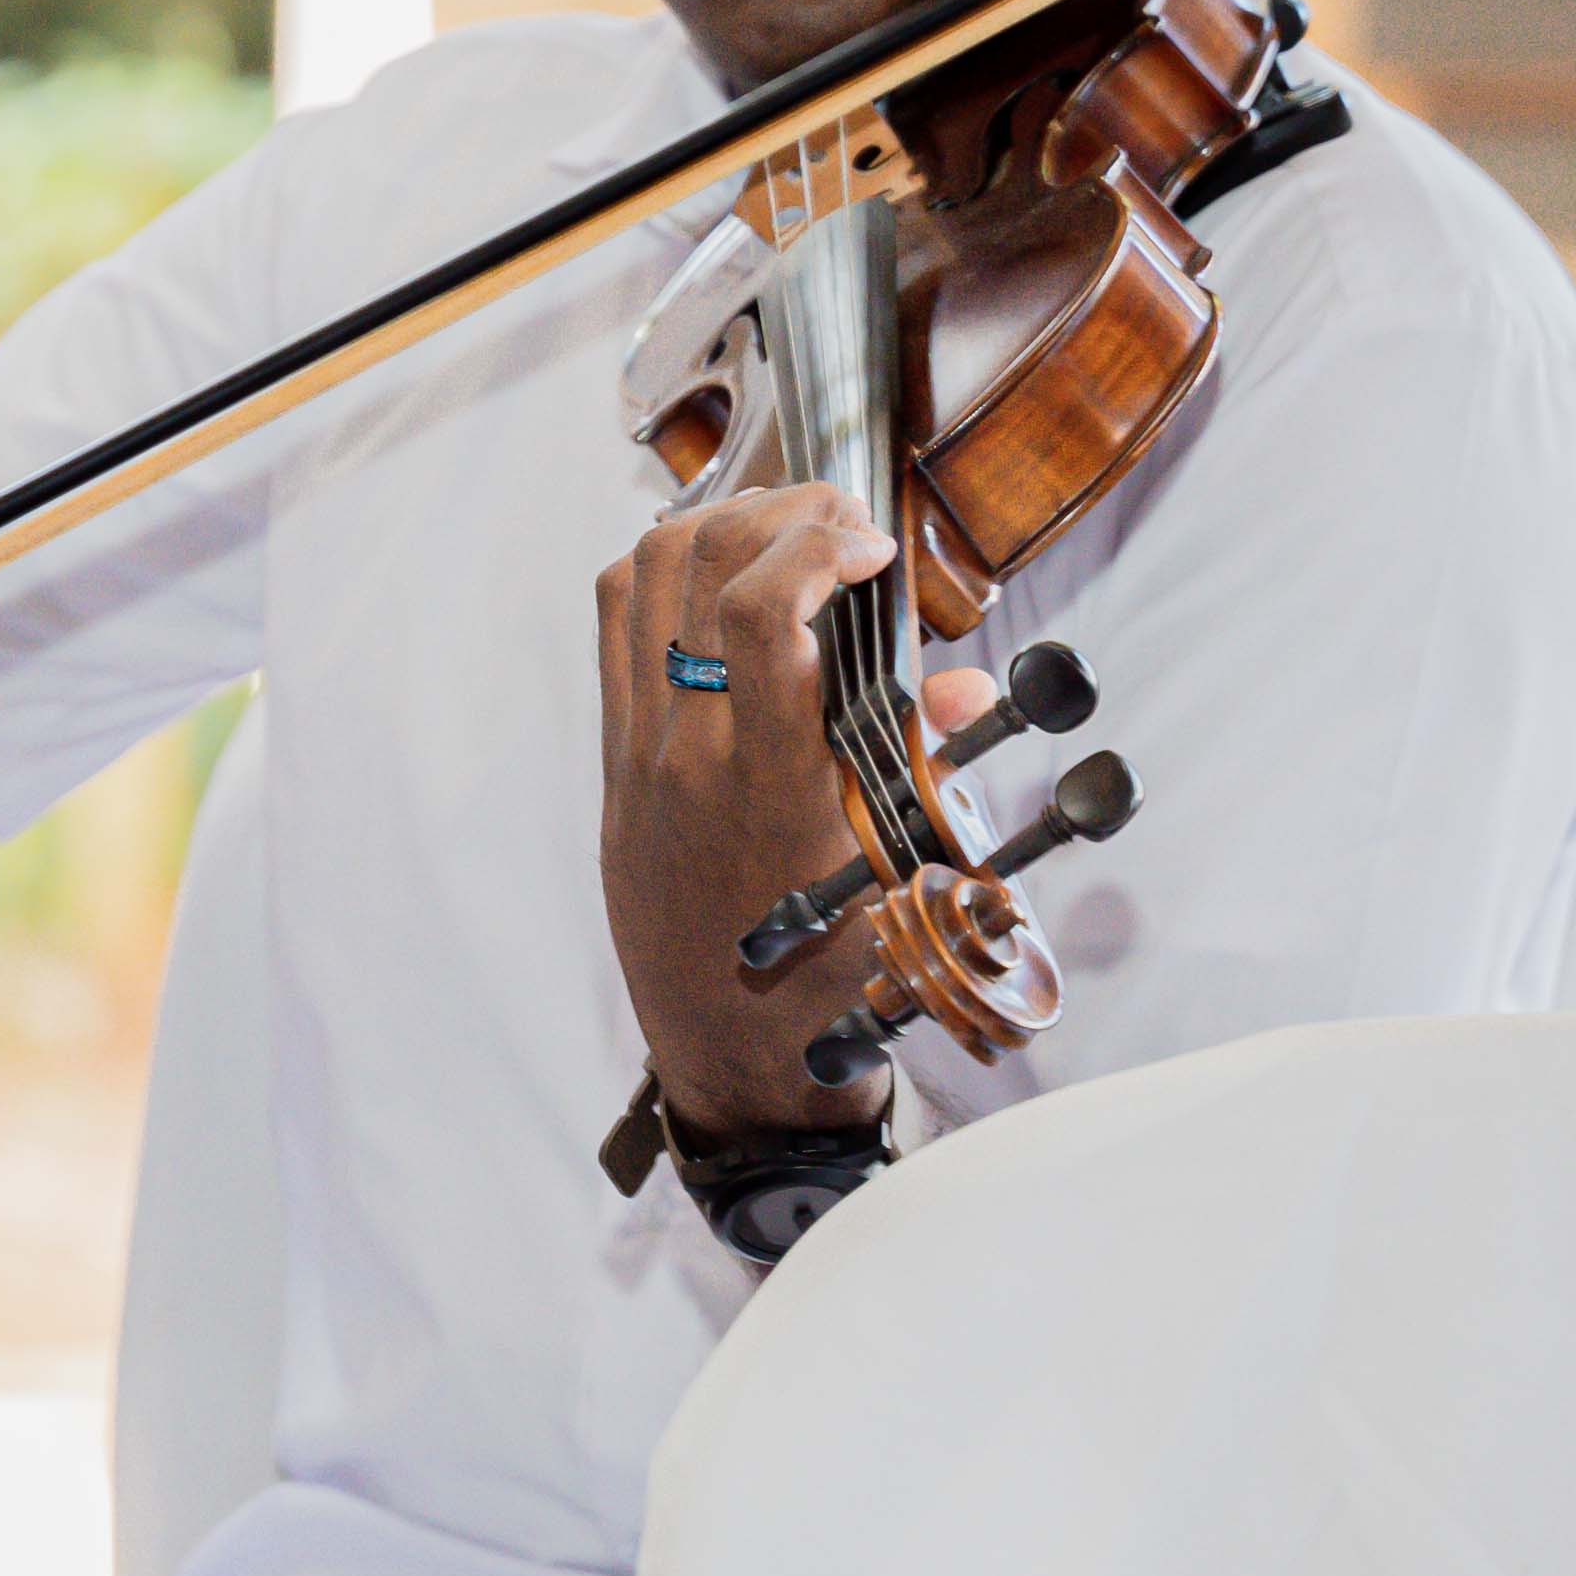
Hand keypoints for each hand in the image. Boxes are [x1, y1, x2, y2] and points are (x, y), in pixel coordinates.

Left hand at [594, 485, 992, 1141]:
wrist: (734, 1063)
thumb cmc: (829, 984)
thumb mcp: (900, 880)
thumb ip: (923, 767)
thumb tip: (962, 689)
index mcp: (768, 784)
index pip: (761, 613)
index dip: (819, 545)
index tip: (875, 545)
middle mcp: (687, 755)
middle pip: (701, 564)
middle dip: (782, 511)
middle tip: (842, 522)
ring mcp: (638, 753)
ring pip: (644, 574)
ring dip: (720, 521)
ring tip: (786, 526)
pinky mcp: (613, 760)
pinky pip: (614, 624)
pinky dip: (664, 566)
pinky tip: (721, 569)